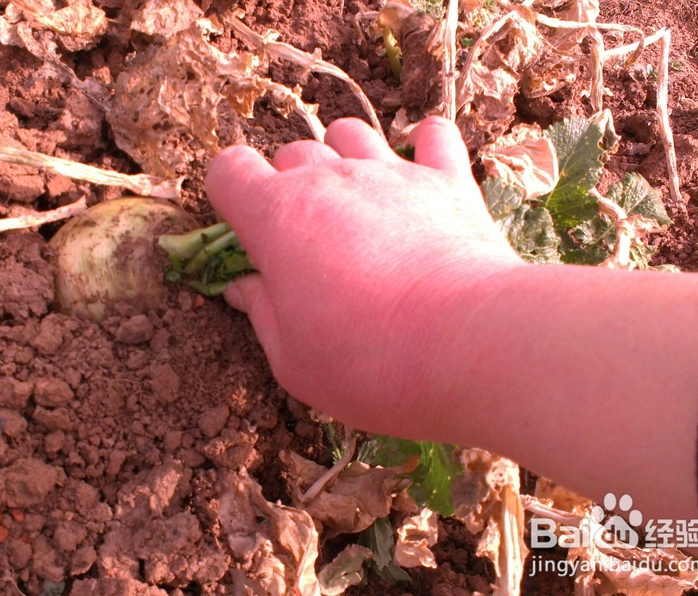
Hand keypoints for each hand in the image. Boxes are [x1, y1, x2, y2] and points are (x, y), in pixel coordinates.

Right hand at [206, 117, 522, 435]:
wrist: (468, 343)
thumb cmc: (369, 361)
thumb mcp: (293, 360)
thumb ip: (262, 314)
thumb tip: (243, 287)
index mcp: (277, 217)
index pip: (228, 170)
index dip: (230, 195)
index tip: (247, 232)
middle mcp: (329, 179)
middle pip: (292, 153)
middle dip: (289, 185)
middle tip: (308, 239)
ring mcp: (391, 173)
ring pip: (351, 133)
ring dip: (345, 157)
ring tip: (356, 201)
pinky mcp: (447, 179)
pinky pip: (433, 136)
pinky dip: (424, 146)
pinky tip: (422, 170)